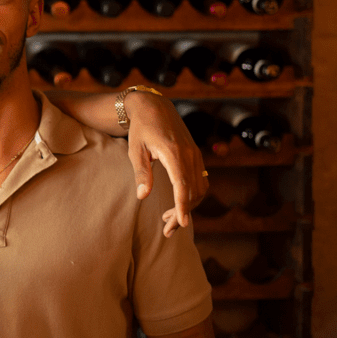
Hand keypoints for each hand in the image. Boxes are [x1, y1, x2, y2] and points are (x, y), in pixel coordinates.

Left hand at [124, 91, 208, 236]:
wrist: (155, 106)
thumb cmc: (141, 129)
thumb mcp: (136, 150)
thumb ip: (142, 173)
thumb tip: (143, 196)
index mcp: (174, 153)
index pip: (182, 186)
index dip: (182, 206)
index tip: (181, 223)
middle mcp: (189, 155)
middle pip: (192, 192)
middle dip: (182, 213)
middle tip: (168, 231)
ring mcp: (195, 155)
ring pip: (199, 188)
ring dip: (188, 207)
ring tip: (169, 221)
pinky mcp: (196, 155)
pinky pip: (200, 181)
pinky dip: (193, 196)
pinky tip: (180, 204)